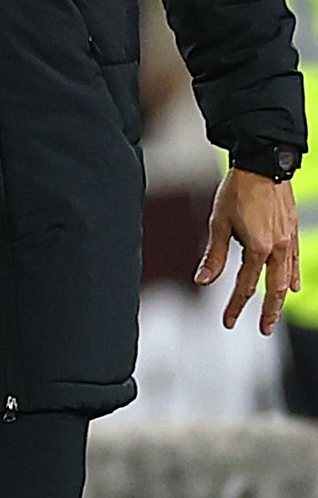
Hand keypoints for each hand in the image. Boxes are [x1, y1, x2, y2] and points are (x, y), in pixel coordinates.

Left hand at [196, 169, 300, 334]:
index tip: (228, 321)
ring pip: (286, 277)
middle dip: (268, 312)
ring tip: (274, 315)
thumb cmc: (238, 191)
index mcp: (257, 247)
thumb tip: (203, 280)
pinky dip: (292, 277)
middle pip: (273, 288)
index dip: (236, 306)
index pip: (244, 285)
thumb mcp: (218, 223)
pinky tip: (292, 287)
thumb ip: (215, 255)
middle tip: (263, 330)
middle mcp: (277, 247)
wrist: (264, 166)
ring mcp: (288, 240)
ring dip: (280, 299)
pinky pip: (294, 262)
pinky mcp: (292, 232)